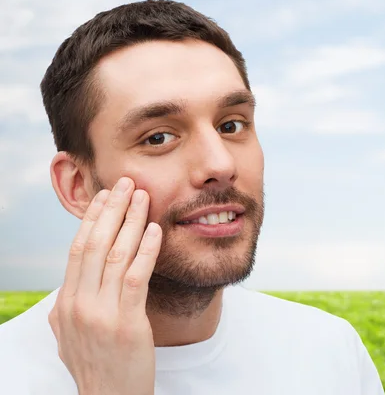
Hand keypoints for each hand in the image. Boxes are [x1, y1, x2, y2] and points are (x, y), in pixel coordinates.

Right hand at [48, 177, 161, 394]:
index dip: (92, 218)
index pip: (78, 249)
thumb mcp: (70, 334)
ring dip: (131, 221)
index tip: (105, 195)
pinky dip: (146, 249)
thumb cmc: (97, 365)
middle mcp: (79, 305)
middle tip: (125, 183)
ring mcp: (101, 315)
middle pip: (95, 244)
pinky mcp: (127, 324)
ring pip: (116, 255)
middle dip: (111, 209)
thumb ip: (71, 304)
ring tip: (142, 196)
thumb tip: (73, 279)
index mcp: (66, 303)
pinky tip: (155, 229)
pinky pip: (137, 277)